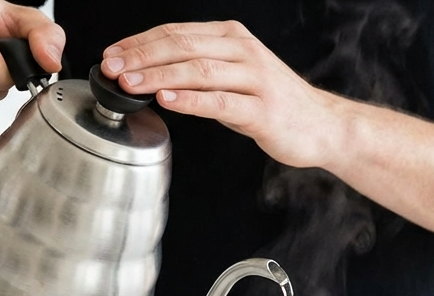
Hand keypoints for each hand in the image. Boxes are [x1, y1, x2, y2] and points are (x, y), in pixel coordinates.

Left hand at [102, 22, 343, 168]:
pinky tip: (167, 100)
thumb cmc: (274, 103)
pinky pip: (220, 102)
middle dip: (141, 56)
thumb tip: (149, 73)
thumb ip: (199, 70)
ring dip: (158, 76)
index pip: (176, 32)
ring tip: (129, 83)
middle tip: (111, 68)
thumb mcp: (235, 75)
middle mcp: (243, 51)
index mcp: (232, 37)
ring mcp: (254, 79)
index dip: (139, 42)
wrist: (322, 125)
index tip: (111, 55)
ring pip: (197, 70)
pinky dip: (189, 100)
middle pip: (182, 46)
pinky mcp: (261, 109)